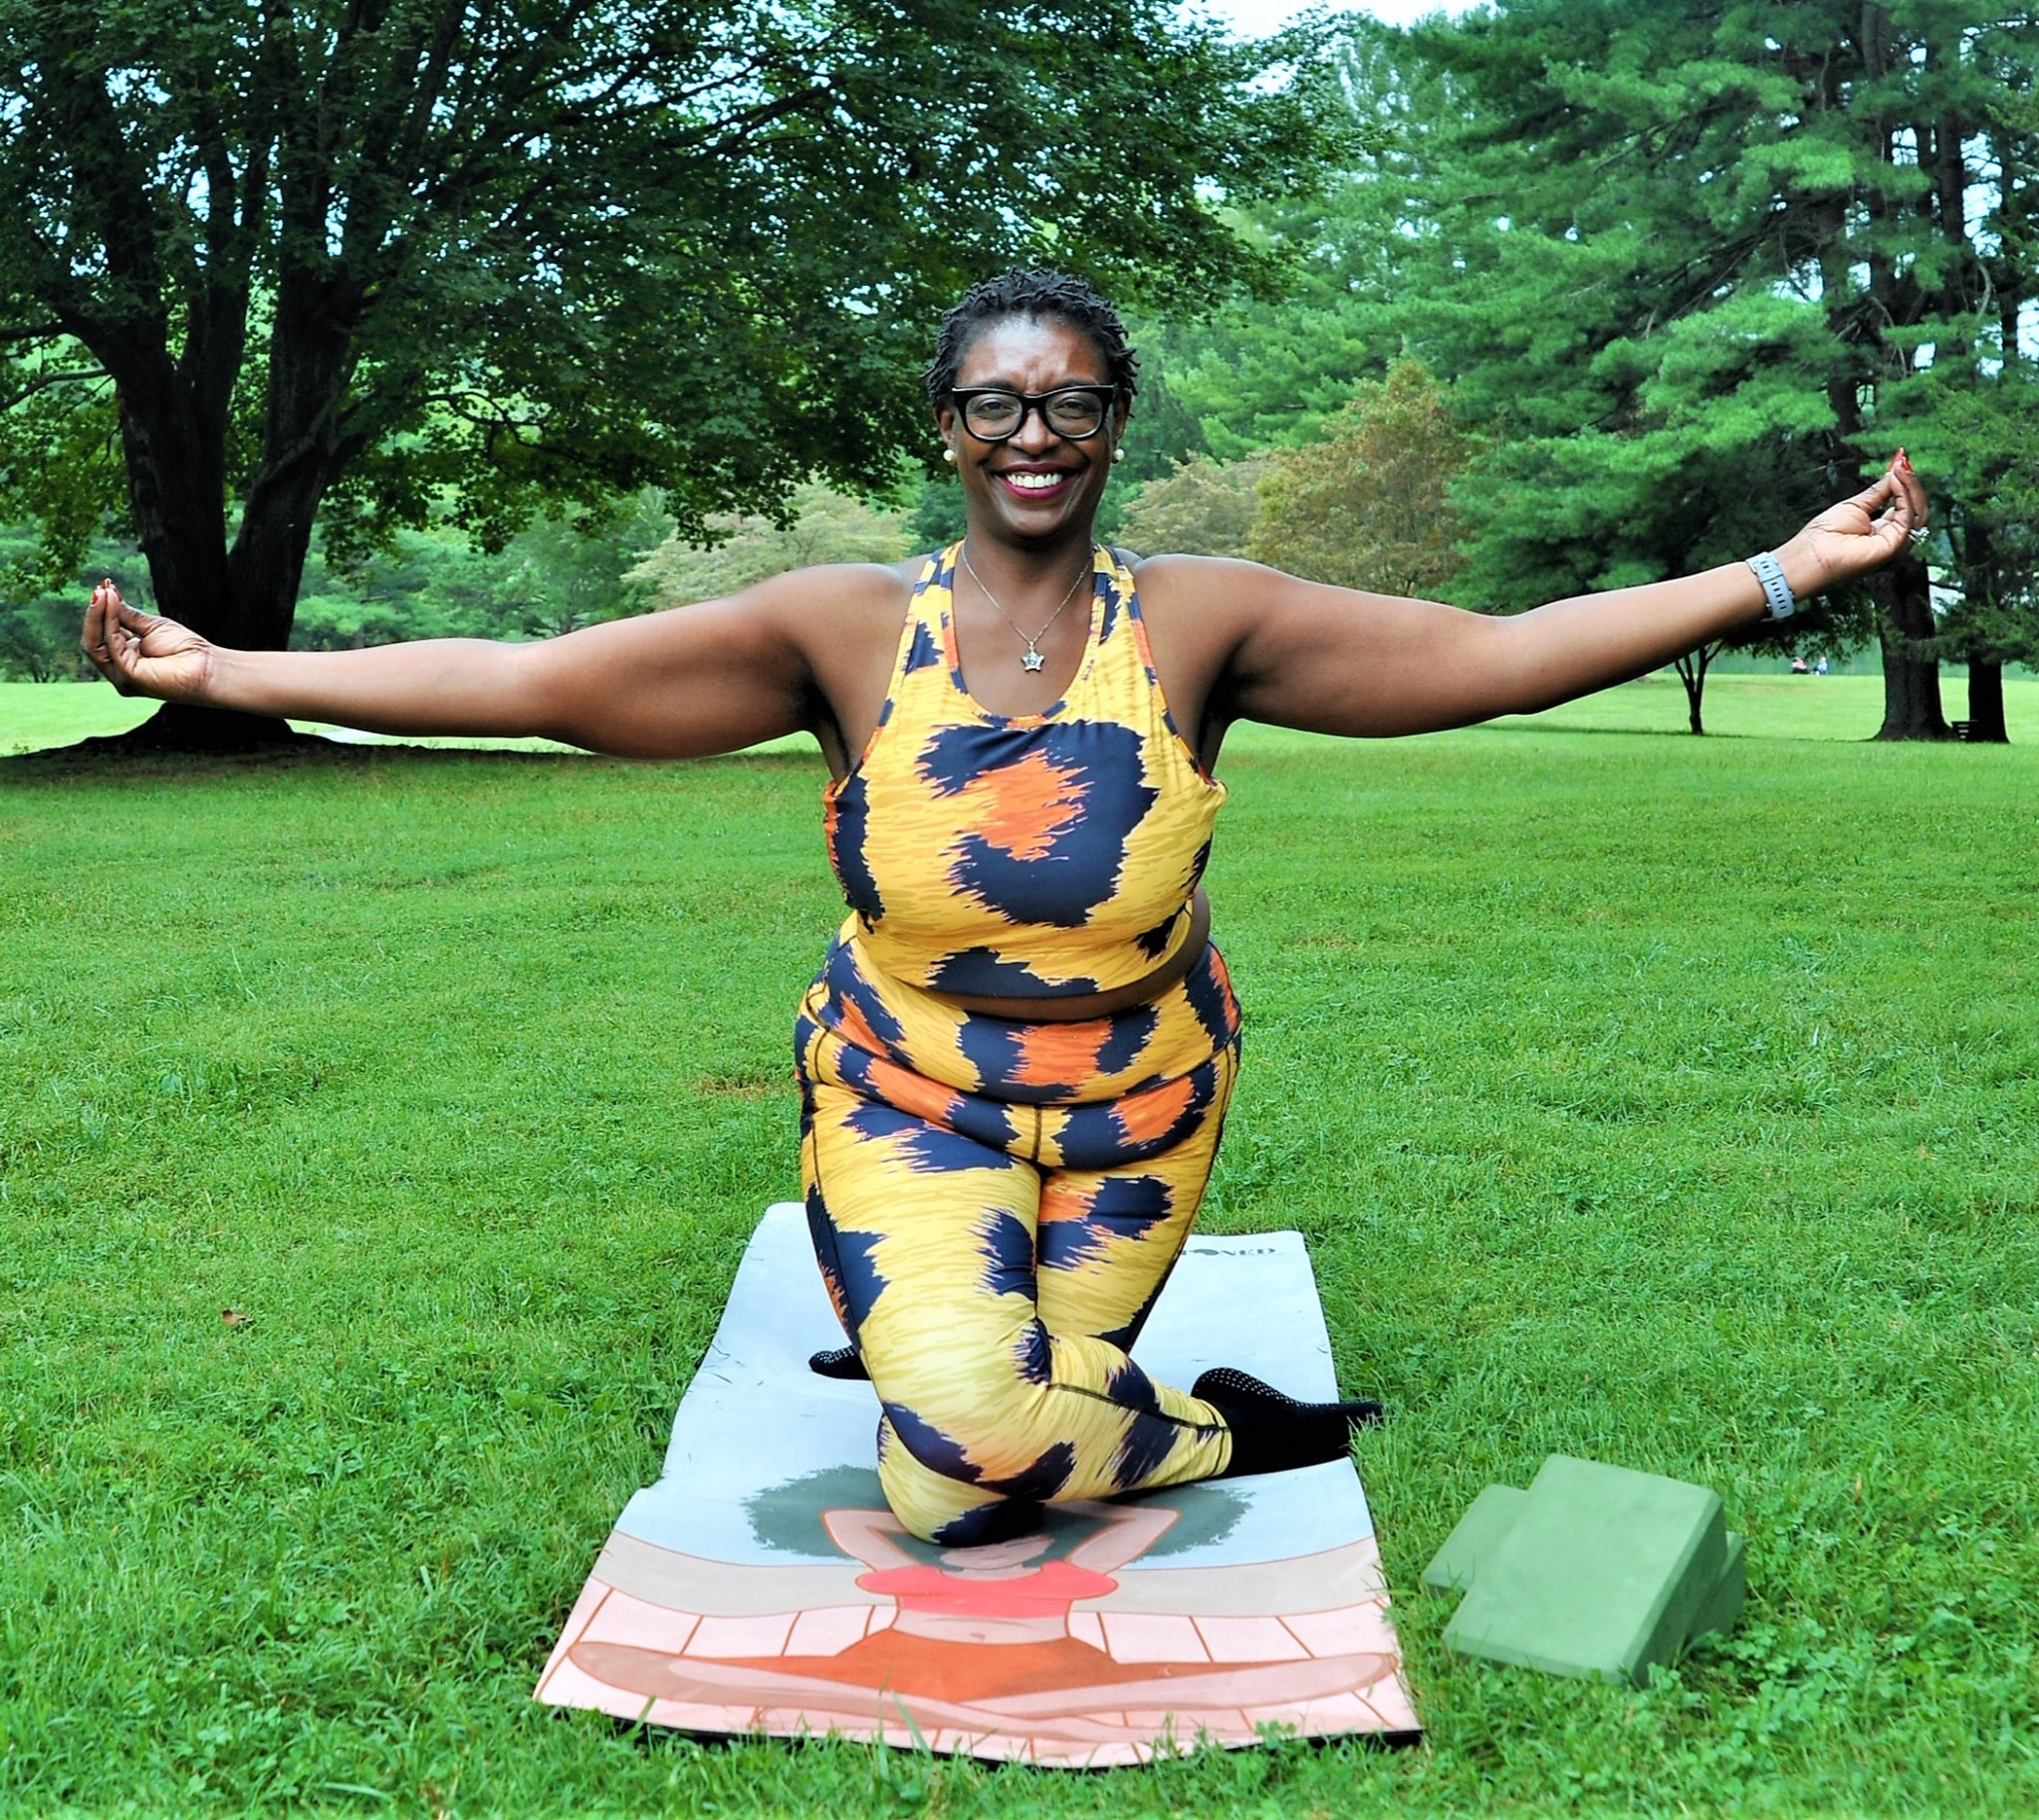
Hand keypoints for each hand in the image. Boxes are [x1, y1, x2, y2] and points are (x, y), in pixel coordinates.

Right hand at [80, 580, 214, 702]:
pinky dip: (110, 623)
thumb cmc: (186, 650)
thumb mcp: (151, 626)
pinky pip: (112, 647)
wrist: (209, 668)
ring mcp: (121, 675)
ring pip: (95, 645)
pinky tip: (112, 604)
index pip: (102, 633)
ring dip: (98, 616)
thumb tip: (106, 594)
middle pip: (94, 640)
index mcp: (125, 656)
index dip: (101, 611)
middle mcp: (119, 668)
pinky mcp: (128, 677)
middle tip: (100, 589)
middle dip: (95, 613)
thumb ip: (127, 615)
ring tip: (103, 593)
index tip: (104, 586)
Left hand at [1776, 451, 1928, 596]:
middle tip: (1903, 462)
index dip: (1904, 485)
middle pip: (1915, 509)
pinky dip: (1904, 495)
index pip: (1904, 506)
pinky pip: (1908, 516)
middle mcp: (1892, 539)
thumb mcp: (1855, 505)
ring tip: (1900, 468)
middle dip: (1911, 483)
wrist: (1810, 555)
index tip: (1901, 462)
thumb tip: (1895, 473)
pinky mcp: (1895, 546)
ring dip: (1910, 486)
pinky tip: (1894, 481)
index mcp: (1882, 532)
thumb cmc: (1824, 536)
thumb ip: (1878, 492)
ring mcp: (1895, 545)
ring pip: (1917, 512)